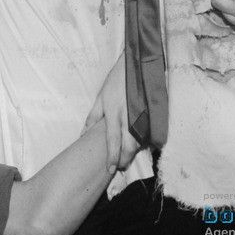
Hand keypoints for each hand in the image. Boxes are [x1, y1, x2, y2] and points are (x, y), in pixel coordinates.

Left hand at [84, 54, 139, 172]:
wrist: (136, 65)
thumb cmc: (116, 80)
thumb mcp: (100, 97)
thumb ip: (93, 117)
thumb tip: (84, 133)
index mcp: (114, 113)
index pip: (113, 141)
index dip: (112, 157)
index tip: (110, 169)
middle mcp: (129, 117)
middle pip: (129, 146)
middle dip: (125, 159)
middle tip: (120, 165)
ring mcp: (142, 115)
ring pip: (140, 141)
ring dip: (134, 151)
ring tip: (127, 155)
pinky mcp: (151, 113)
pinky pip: (148, 132)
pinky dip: (144, 140)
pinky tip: (139, 143)